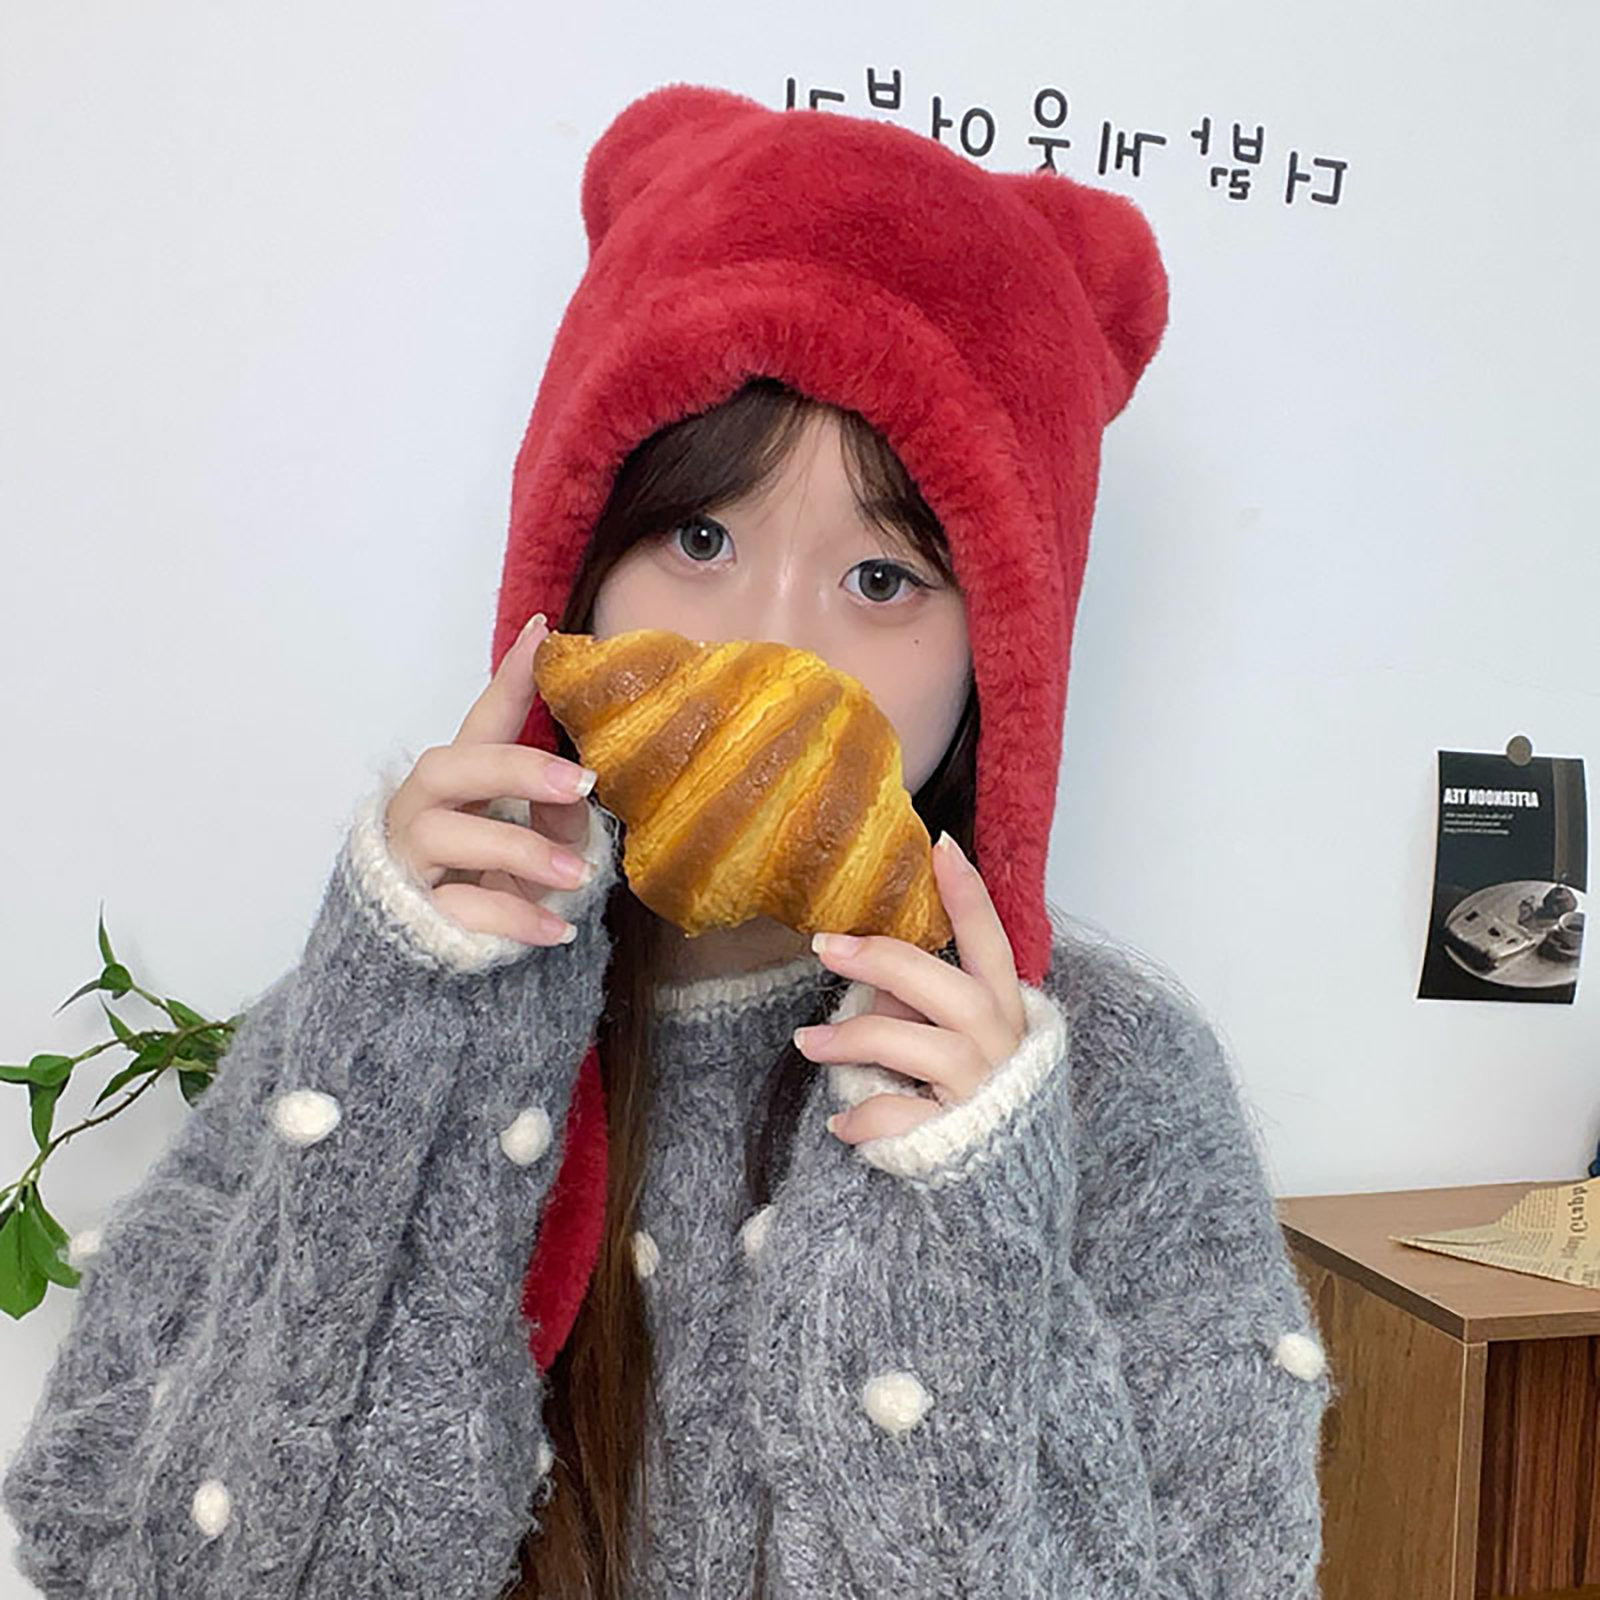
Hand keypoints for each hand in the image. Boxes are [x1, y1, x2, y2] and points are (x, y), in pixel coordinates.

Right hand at [383, 613, 601, 945]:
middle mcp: (421, 812)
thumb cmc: (486, 888)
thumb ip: (555, 818)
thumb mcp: (535, 849)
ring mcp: (409, 863)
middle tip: (580, 783)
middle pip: (448, 767)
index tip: (544, 633)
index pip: (482, 722)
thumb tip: (577, 797)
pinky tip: (557, 929)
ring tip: (579, 874)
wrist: (426, 966)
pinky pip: (459, 909)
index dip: (510, 679)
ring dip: (520, 850)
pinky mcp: (411, 917)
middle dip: (514, 769)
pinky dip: (513, 917)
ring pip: (446, 835)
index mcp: (456, 785)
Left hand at [794, 833, 1027, 1142]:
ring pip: (918, 1046)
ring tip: (808, 1042)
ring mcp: (981, 1092)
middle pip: (945, 987)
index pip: (991, 942)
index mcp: (1005, 1011)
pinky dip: (863, 1116)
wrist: (1007, 1195)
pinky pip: (899, 1116)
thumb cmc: (977, 1100)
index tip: (941, 845)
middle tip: (825, 946)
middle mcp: (1000, 1045)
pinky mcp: (956, 1139)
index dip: (969, 896)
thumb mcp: (965, 1042)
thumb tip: (874, 980)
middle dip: (882, 961)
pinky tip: (841, 1122)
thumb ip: (928, 1003)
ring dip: (854, 1038)